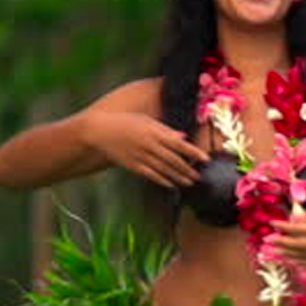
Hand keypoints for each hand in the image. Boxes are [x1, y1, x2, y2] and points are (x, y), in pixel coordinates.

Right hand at [82, 110, 207, 187]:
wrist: (100, 131)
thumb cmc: (126, 123)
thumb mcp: (146, 121)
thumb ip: (165, 130)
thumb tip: (183, 137)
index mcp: (154, 132)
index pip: (179, 144)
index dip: (194, 152)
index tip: (206, 159)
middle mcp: (149, 145)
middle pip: (173, 160)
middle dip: (188, 169)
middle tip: (199, 176)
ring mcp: (140, 156)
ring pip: (164, 170)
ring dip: (178, 177)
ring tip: (189, 182)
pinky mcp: (132, 165)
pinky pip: (150, 175)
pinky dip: (162, 180)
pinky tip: (171, 185)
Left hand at [270, 203, 305, 264]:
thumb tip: (297, 221)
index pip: (296, 230)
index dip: (283, 227)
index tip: (272, 224)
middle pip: (296, 246)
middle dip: (280, 243)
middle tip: (267, 242)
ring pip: (302, 257)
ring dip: (287, 255)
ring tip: (275, 254)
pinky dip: (301, 262)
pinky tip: (294, 261)